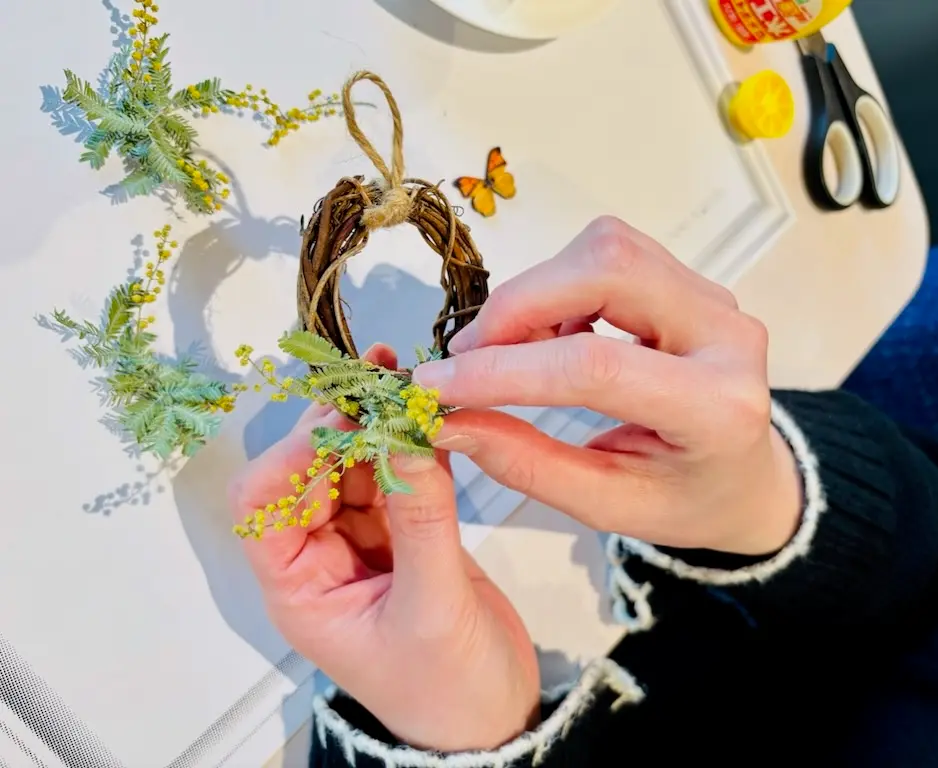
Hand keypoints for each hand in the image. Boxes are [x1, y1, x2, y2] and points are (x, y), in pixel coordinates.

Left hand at [229, 345, 538, 752]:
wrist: (492, 719)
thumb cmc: (445, 691)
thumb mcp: (430, 610)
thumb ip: (421, 521)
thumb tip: (407, 436)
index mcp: (300, 587)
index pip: (264, 505)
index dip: (292, 455)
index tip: (342, 417)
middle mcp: (322, 557)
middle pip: (310, 471)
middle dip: (339, 423)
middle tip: (378, 380)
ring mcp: (364, 539)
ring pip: (355, 462)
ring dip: (377, 423)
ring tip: (404, 382)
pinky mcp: (405, 530)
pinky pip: (398, 471)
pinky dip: (411, 442)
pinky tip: (427, 415)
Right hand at [413, 216, 801, 555]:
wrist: (745, 478)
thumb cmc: (684, 501)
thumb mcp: (608, 506)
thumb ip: (528, 464)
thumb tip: (447, 421)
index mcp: (718, 409)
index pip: (596, 366)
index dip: (505, 370)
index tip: (437, 384)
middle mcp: (727, 336)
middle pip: (607, 269)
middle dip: (518, 306)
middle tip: (467, 359)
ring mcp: (714, 298)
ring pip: (606, 249)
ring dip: (536, 294)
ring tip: (509, 353)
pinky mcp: (689, 281)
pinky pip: (609, 254)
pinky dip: (557, 287)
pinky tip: (548, 336)